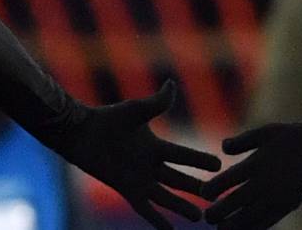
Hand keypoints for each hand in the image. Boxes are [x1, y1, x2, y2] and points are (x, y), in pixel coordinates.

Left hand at [58, 81, 220, 228]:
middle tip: (217, 196)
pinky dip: (158, 220)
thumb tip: (172, 85)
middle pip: (179, 180)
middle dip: (197, 188)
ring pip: (166, 197)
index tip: (219, 164)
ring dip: (182, 207)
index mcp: (155, 146)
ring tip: (201, 217)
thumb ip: (157, 103)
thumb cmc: (107, 119)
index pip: (185, 156)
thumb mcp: (136, 111)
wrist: (81, 134)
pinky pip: (146, 209)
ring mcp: (139, 180)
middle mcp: (150, 165)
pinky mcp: (127, 190)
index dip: (201, 160)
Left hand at [201, 120, 301, 229]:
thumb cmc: (293, 137)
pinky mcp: (287, 207)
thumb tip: (222, 148)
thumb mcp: (267, 131)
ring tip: (220, 228)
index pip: (226, 182)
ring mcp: (277, 198)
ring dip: (232, 226)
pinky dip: (252, 229)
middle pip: (233, 204)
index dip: (211, 190)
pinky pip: (266, 223)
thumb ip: (242, 141)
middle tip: (207, 217)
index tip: (204, 192)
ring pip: (248, 220)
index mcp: (257, 163)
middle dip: (216, 213)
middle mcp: (265, 184)